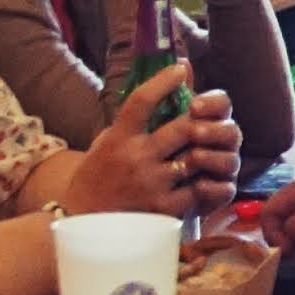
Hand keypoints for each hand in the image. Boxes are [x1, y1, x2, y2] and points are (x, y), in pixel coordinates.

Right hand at [71, 82, 236, 218]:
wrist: (84, 224)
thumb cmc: (96, 179)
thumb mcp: (106, 143)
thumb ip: (129, 122)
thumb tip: (156, 92)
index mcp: (119, 137)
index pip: (142, 100)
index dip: (163, 81)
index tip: (180, 69)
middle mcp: (136, 157)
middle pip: (183, 126)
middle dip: (202, 119)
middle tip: (208, 117)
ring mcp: (151, 182)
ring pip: (196, 157)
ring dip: (206, 150)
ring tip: (210, 147)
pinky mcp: (162, 207)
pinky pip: (196, 189)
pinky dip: (204, 182)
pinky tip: (204, 178)